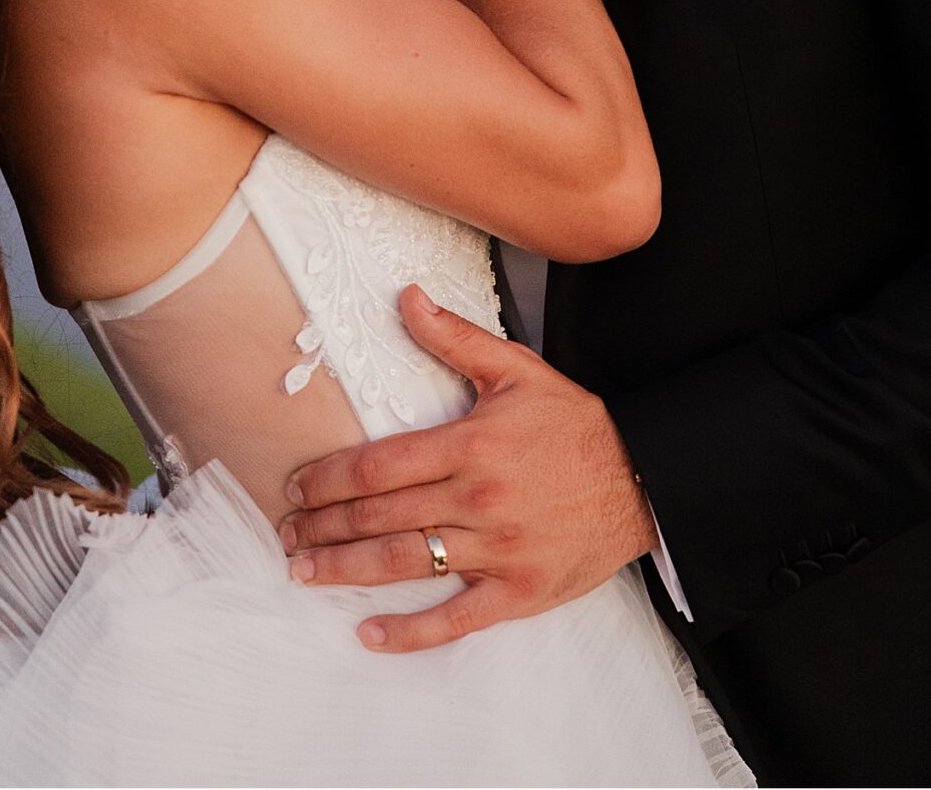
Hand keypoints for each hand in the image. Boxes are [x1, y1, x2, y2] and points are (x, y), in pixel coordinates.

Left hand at [279, 286, 656, 651]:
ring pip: (407, 564)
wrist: (645, 478)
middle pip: (382, 517)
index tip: (297, 485)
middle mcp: (480, 499)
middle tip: (285, 532)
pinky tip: (368, 632)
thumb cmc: (575, 424)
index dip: (330, 478)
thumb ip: (454, 337)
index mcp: (473, 444)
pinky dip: (410, 631)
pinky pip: (456, 620)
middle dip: (325, 525)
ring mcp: (499, 551)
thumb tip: (406, 297)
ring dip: (347, 571)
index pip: (381, 466)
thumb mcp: (517, 370)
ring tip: (304, 572)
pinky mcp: (518, 593)